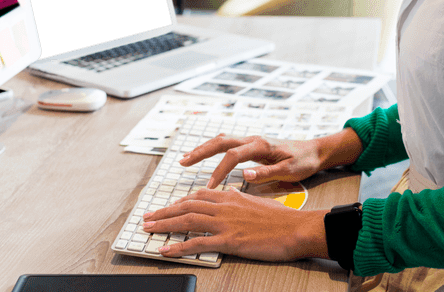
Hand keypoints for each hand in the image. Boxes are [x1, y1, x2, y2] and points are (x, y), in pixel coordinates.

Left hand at [141, 187, 327, 261]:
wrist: (297, 228)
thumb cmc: (281, 219)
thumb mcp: (256, 201)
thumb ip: (238, 198)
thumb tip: (228, 194)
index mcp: (230, 196)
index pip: (197, 196)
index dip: (178, 202)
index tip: (165, 208)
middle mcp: (224, 206)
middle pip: (186, 205)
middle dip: (163, 212)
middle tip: (147, 219)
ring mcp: (225, 223)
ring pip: (187, 220)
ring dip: (164, 225)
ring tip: (148, 230)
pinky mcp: (229, 241)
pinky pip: (197, 243)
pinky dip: (178, 246)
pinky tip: (166, 250)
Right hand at [181, 134, 324, 188]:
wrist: (315, 151)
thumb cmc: (304, 161)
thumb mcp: (290, 170)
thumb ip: (267, 173)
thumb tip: (243, 175)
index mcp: (261, 145)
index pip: (233, 156)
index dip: (219, 171)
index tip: (209, 187)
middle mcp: (253, 139)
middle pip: (221, 142)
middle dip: (200, 151)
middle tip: (183, 162)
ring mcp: (251, 141)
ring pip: (221, 141)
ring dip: (203, 148)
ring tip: (185, 159)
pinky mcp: (251, 146)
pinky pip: (227, 145)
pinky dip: (212, 150)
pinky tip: (202, 156)